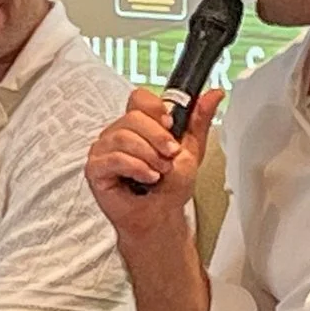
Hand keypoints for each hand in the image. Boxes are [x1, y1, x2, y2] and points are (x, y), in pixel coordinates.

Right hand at [86, 87, 218, 240]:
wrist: (161, 215)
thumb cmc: (170, 187)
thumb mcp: (192, 149)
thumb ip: (199, 121)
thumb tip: (214, 94)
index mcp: (139, 124)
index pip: (139, 98)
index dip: (155, 109)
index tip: (170, 125)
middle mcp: (118, 132)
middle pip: (133, 117)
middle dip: (158, 138)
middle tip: (169, 156)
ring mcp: (104, 149)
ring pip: (123, 136)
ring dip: (149, 155)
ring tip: (159, 171)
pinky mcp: (95, 168)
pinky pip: (114, 158)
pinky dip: (136, 167)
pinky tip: (147, 177)